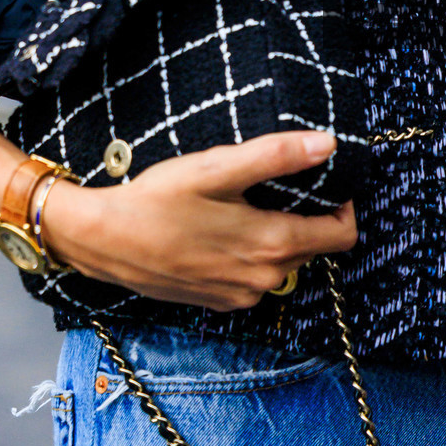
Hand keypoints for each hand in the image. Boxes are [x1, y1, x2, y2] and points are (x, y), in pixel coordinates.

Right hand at [43, 129, 358, 311]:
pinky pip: (254, 277)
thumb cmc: (156, 201)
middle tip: (275, 187)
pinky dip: (250, 255)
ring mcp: (241, 295)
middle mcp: (264, 279)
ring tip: (241, 206)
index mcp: (272, 244)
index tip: (327, 182)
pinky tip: (219, 232)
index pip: (343, 235)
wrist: (102, 241)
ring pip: (284, 263)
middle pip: (314, 247)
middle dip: (306, 216)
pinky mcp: (220, 301)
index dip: (343, 206)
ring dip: (276, 236)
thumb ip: (276, 155)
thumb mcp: (216, 168)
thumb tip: (327, 144)